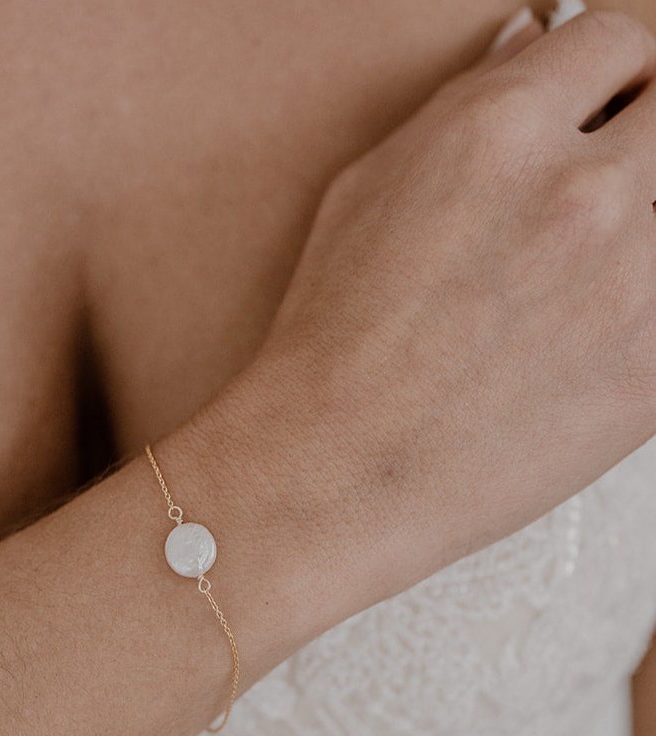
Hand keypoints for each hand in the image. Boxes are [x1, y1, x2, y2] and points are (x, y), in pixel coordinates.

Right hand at [249, 9, 655, 590]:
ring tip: (590, 254)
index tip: (614, 87)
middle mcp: (582, 195)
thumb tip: (532, 46)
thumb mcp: (362, 197)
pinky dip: (644, 294)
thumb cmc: (330, 344)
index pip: (621, 31)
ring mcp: (634, 286)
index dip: (619, 58)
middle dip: (649, 121)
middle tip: (610, 169)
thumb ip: (458, 110)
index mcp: (497, 133)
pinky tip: (595, 315)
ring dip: (645, 212)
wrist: (335, 474)